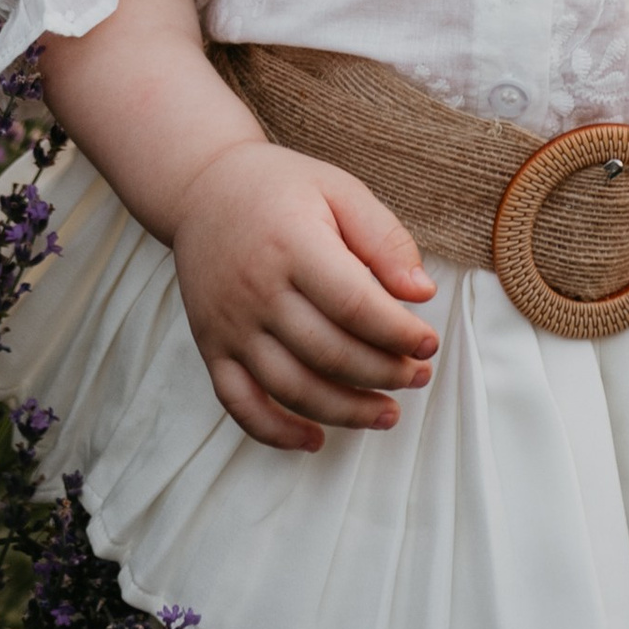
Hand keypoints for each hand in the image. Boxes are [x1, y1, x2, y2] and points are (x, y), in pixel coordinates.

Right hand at [170, 140, 440, 453]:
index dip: (398, 333)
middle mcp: (257, 290)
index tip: (428, 344)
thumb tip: (422, 293)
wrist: (200, 189)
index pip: (354, 305)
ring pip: (292, 387)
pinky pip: (240, 404)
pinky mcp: (211, 347)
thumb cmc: (280, 189)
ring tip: (387, 413)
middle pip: (329, 353)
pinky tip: (314, 440)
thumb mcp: (339, 191)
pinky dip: (276, 432)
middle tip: (418, 376)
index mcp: (293, 244)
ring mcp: (231, 324)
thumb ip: (384, 239)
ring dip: (345, 411)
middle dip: (384, 374)